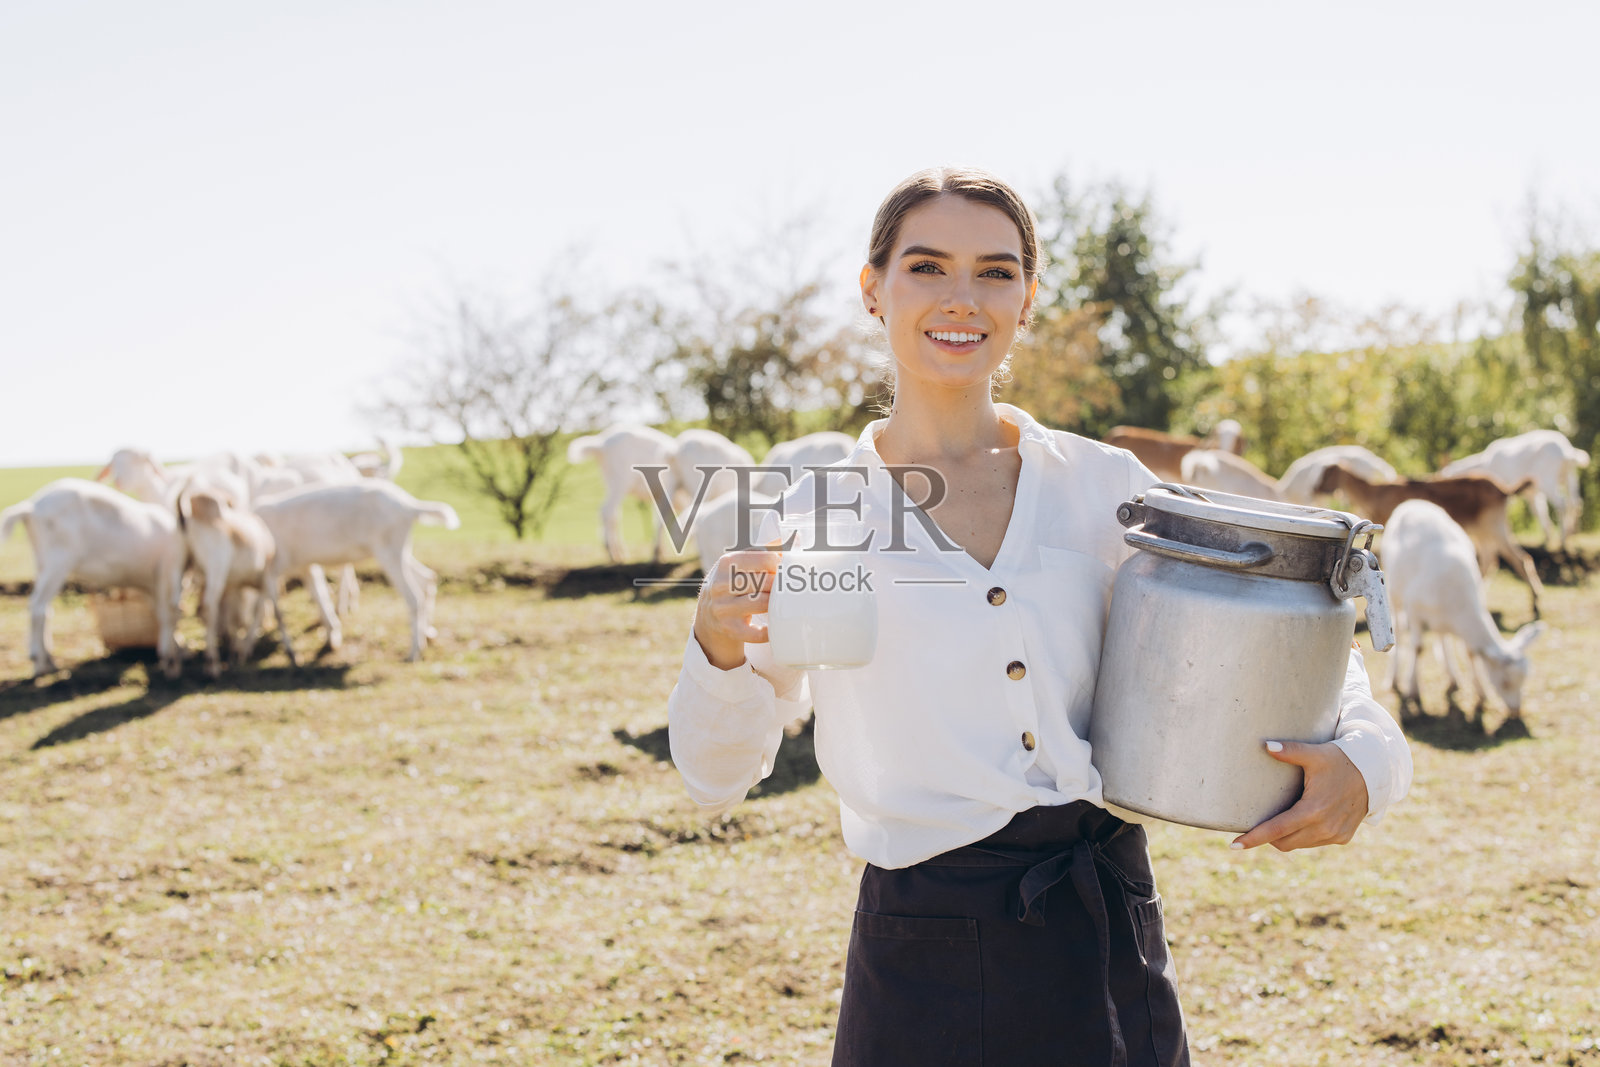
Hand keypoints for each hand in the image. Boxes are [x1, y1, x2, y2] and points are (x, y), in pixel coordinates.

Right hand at [693, 548, 780, 669]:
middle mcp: (721, 584)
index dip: (779, 565)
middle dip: (778, 585)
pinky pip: (755, 632)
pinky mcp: (729, 629)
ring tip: (780, 602)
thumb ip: (766, 551)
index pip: (764, 559)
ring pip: (761, 604)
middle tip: (786, 588)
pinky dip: (768, 631)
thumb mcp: (741, 563)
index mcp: (727, 563)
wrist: (709, 615)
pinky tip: (773, 626)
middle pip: (764, 581)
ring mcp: (723, 608)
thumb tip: (798, 538)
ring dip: (775, 604)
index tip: (782, 570)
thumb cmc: (733, 584)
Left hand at [1230, 740, 1368, 852]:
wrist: (1373, 774)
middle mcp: (1324, 828)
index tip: (1233, 846)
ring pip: (1298, 844)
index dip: (1254, 838)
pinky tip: (1301, 821)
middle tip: (1254, 824)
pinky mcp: (1343, 838)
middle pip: (1283, 842)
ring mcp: (1335, 835)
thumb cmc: (1339, 761)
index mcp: (1313, 810)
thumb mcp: (1315, 754)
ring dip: (1286, 837)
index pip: (1276, 830)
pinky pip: (1314, 842)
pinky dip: (1304, 835)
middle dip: (1267, 836)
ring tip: (1278, 820)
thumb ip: (1290, 750)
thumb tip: (1265, 745)